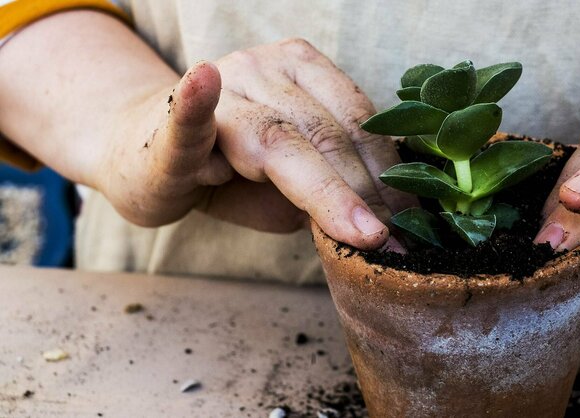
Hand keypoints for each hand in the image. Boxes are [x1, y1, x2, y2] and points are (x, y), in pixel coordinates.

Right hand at [99, 39, 414, 249]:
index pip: (357, 121)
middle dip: (368, 193)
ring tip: (364, 232)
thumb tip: (389, 222)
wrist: (145, 162)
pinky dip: (196, 104)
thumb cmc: (230, 172)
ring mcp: (216, 87)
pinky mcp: (169, 121)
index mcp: (301, 71)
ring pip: (281, 139)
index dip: (388, 172)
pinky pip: (187, 113)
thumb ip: (332, 189)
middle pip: (327, 133)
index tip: (416, 219)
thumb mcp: (293, 183)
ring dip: (328, 191)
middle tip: (399, 243)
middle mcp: (262, 69)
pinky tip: (205, 83)